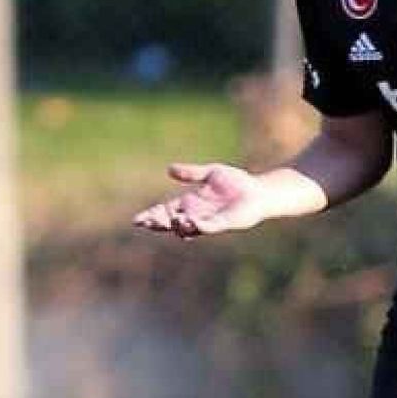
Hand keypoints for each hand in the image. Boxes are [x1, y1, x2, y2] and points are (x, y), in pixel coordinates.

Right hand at [131, 163, 263, 239]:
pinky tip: (191, 222)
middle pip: (172, 223)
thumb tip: (169, 169)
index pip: (166, 211)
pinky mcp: (224, 223)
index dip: (152, 215)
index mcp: (190, 203)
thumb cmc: (236, 182)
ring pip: (188, 228)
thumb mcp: (210, 173)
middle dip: (159, 223)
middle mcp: (196, 215)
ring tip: (170, 220)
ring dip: (177, 225)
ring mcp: (209, 221)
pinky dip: (199, 225)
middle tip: (147, 222)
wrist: (258, 190)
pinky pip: (209, 227)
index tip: (138, 220)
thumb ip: (191, 173)